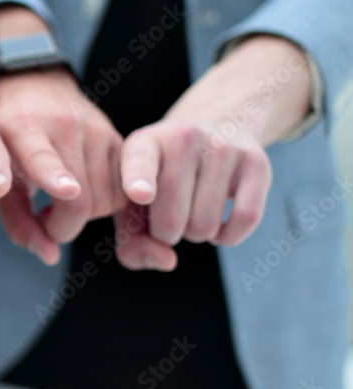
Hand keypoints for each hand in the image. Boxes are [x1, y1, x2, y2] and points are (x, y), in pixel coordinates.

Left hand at [0, 67, 124, 263]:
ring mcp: (97, 130)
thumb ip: (16, 220)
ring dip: (86, 215)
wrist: (30, 84)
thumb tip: (50, 256)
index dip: (55, 175)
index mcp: (23, 129)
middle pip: (82, 199)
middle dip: (64, 225)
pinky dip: (105, 203)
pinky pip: (123, 191)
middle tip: (46, 218)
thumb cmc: (4, 139)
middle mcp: (65, 126)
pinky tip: (83, 192)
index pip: (42, 156)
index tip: (65, 190)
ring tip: (62, 202)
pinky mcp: (119, 138)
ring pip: (107, 200)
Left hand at [115, 35, 306, 269]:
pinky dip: (227, 237)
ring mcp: (223, 148)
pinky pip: (244, 221)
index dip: (138, 182)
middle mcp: (184, 138)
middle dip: (166, 234)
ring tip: (192, 210)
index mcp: (143, 144)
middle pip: (172, 221)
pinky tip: (218, 224)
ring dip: (196, 234)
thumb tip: (167, 262)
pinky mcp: (256, 163)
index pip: (139, 163)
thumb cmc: (161, 178)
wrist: (213, 127)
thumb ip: (131, 241)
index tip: (139, 195)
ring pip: (205, 227)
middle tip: (168, 215)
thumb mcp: (133, 201)